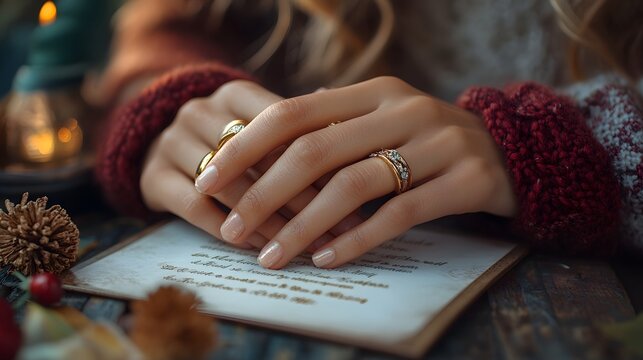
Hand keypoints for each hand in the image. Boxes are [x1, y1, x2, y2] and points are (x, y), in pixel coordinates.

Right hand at [140, 80, 361, 249]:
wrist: (161, 144)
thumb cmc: (231, 139)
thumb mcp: (262, 124)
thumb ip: (305, 129)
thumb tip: (357, 142)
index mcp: (235, 93)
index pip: (281, 124)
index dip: (319, 160)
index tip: (355, 189)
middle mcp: (199, 111)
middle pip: (257, 158)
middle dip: (303, 197)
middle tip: (340, 228)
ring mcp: (171, 142)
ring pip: (229, 187)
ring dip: (270, 220)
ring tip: (305, 245)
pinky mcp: (152, 177)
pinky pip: (197, 209)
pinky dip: (231, 230)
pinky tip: (259, 246)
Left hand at [204, 77, 517, 267]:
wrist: (510, 151)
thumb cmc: (429, 141)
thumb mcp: (384, 117)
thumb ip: (334, 118)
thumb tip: (271, 123)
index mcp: (373, 93)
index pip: (294, 113)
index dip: (246, 146)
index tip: (209, 179)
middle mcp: (402, 110)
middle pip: (315, 151)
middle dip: (264, 193)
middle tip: (232, 228)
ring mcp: (437, 143)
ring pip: (354, 185)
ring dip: (304, 225)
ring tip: (272, 256)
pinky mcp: (465, 180)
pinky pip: (400, 214)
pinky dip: (357, 238)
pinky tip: (328, 259)